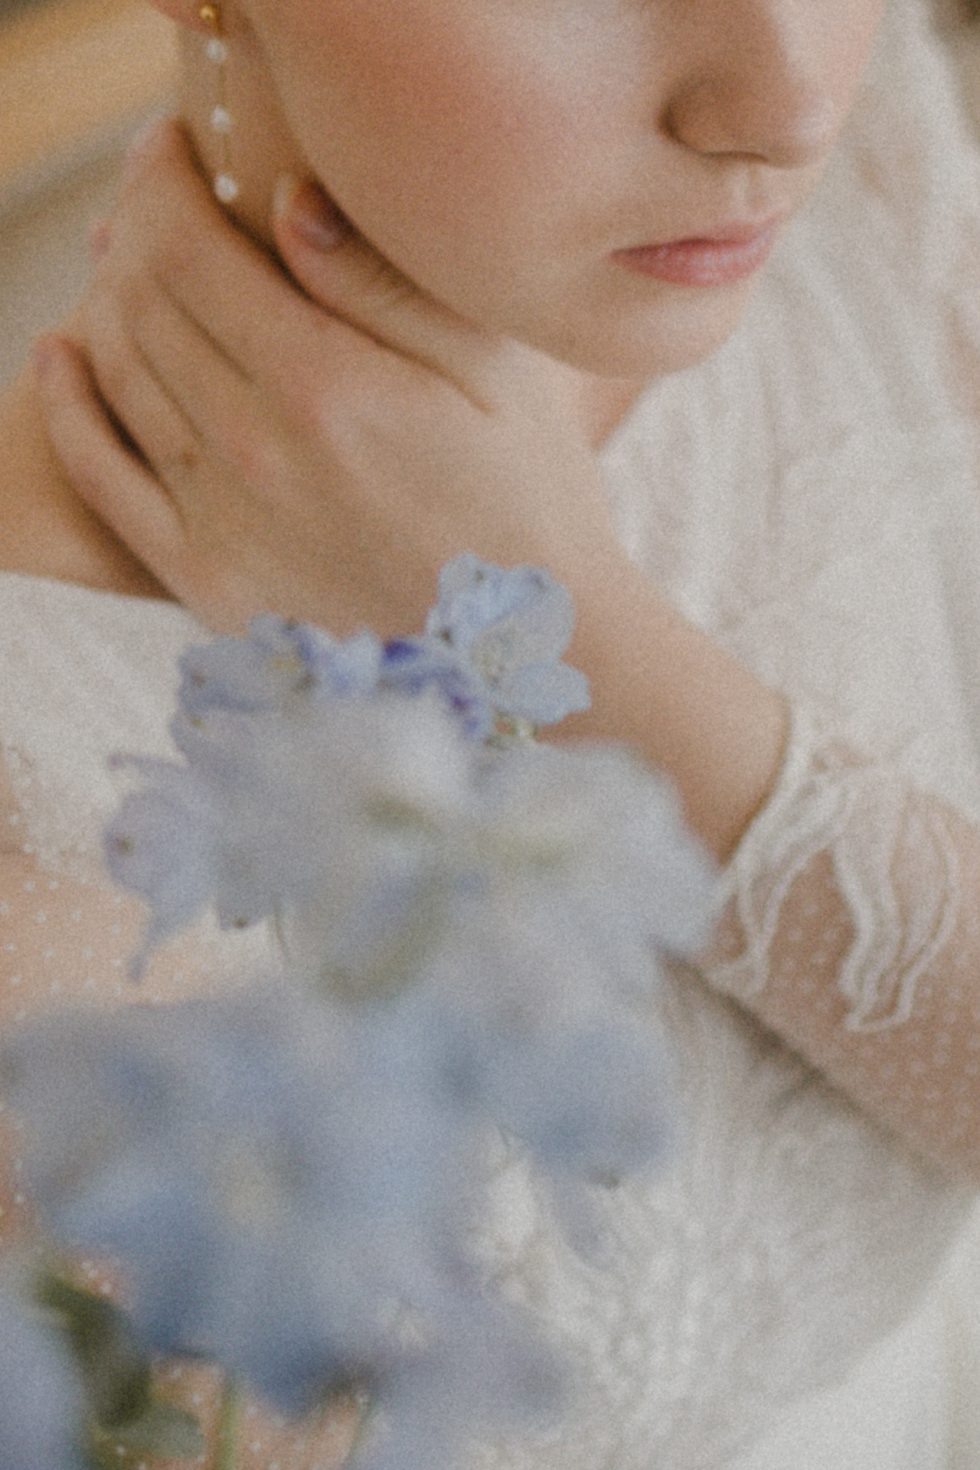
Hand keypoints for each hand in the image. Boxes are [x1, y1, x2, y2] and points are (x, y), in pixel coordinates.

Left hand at [33, 117, 629, 638]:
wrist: (525, 657)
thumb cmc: (530, 503)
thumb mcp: (494, 375)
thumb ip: (387, 284)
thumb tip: (287, 201)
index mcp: (327, 388)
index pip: (188, 248)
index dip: (162, 179)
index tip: (175, 147)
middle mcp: (255, 454)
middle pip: (141, 302)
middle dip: (136, 228)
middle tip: (162, 199)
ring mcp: (223, 526)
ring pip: (117, 374)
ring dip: (106, 299)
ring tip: (130, 261)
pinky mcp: (208, 586)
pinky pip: (103, 481)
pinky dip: (70, 408)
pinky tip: (62, 357)